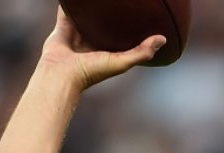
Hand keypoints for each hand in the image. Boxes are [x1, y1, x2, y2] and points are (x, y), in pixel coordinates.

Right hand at [39, 7, 167, 89]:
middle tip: (120, 2)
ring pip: (86, 17)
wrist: (61, 74)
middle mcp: (92, 42)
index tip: (140, 16)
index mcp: (107, 51)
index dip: (130, 27)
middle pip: (104, 24)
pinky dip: (71, 3)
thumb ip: (141, 52)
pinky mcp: (62, 27)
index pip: (121, 35)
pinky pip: (67, 11)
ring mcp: (77, 34)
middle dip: (110, 15)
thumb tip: (163, 39)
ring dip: (91, 9)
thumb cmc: (91, 72)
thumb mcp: (121, 62)